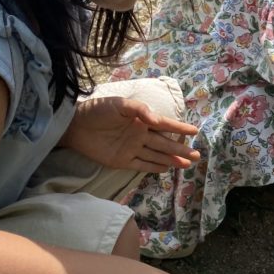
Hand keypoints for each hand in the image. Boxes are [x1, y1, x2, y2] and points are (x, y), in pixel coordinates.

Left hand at [62, 94, 199, 171]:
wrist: (75, 126)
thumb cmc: (98, 110)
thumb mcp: (119, 104)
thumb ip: (139, 110)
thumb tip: (157, 120)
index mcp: (141, 120)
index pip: (165, 125)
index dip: (180, 128)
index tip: (195, 132)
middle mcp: (140, 135)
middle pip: (165, 143)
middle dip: (181, 149)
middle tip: (197, 155)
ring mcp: (133, 149)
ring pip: (157, 155)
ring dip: (172, 159)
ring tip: (187, 164)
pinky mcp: (123, 160)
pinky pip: (142, 165)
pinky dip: (154, 167)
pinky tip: (166, 168)